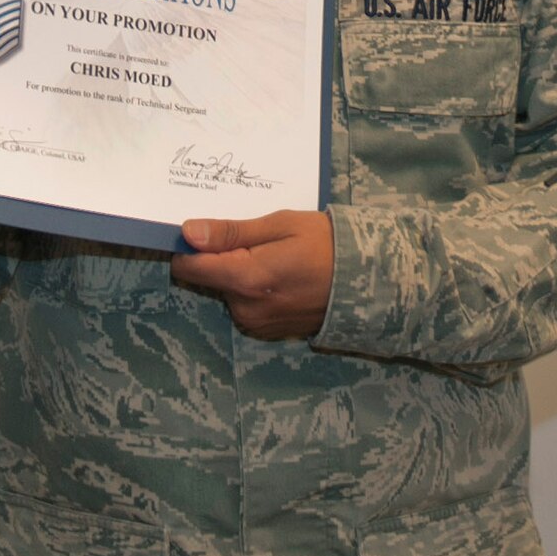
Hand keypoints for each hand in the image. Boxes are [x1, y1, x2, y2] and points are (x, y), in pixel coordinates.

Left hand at [167, 209, 334, 339]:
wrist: (368, 283)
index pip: (188, 266)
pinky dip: (252, 289)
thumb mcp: (280, 225)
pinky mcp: (266, 330)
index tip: (203, 231)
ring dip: (238, 273)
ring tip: (272, 257)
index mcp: (245, 279)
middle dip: (220, 257)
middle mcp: (245, 307)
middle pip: (207, 278)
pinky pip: (243, 304)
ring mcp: (256, 323)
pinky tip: (279, 277)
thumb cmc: (325, 244)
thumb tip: (188, 232)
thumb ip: (231, 232)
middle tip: (254, 240)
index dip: (189, 246)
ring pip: (225, 290)